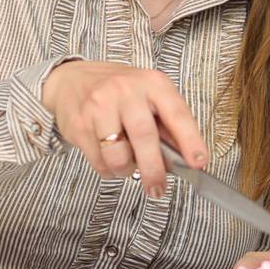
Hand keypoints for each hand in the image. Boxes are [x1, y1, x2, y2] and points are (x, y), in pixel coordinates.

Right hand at [42, 61, 208, 197]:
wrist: (70, 80)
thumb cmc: (118, 91)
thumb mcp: (149, 95)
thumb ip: (167, 123)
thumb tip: (184, 158)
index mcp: (152, 83)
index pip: (177, 114)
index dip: (190, 141)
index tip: (198, 163)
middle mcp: (126, 91)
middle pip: (145, 137)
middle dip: (154, 170)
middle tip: (158, 189)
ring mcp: (99, 106)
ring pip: (118, 155)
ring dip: (126, 170)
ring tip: (128, 165)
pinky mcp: (79, 124)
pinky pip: (99, 161)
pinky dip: (108, 169)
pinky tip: (110, 157)